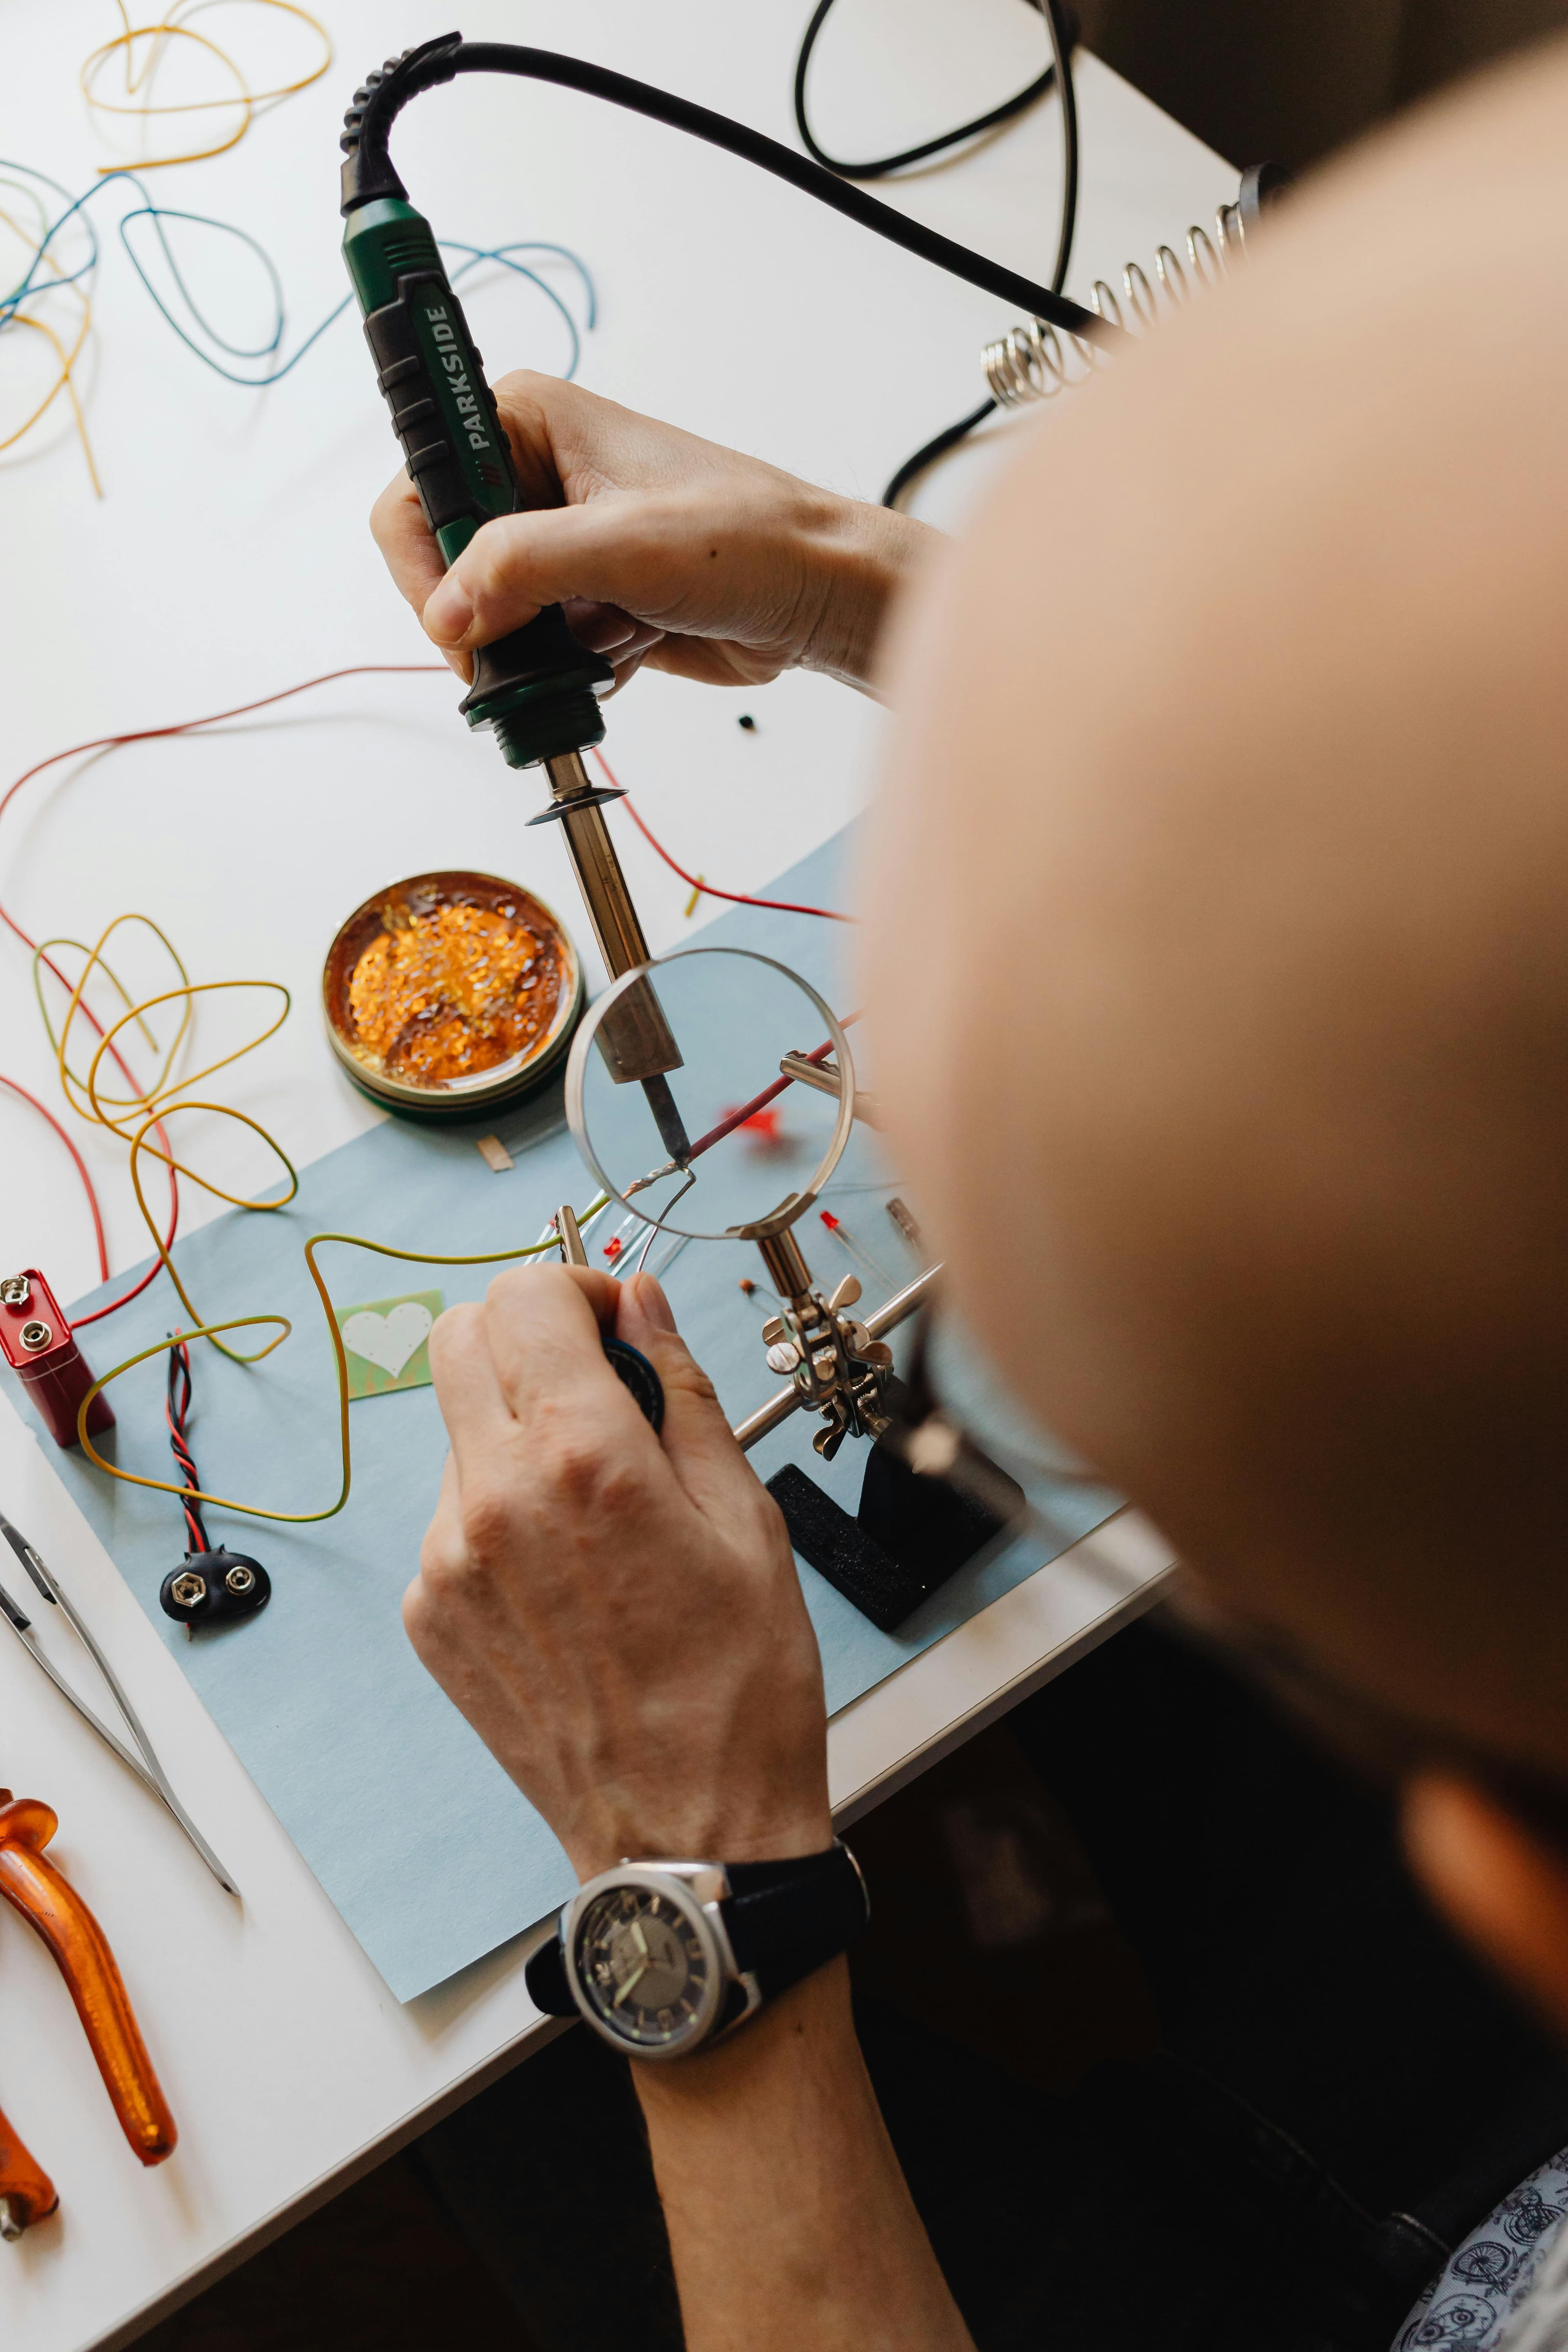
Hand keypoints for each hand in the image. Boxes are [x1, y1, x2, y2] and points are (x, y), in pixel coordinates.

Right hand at [369, 372, 933, 696]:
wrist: (818, 593)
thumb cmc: (750, 539)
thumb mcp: (624, 544)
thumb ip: (522, 568)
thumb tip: (451, 611)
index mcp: (527, 422)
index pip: (418, 487)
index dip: (425, 560)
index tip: (457, 614)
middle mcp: (535, 478)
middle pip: (449, 566)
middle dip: (497, 619)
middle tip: (541, 641)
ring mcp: (561, 545)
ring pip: (496, 620)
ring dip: (550, 647)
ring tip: (616, 628)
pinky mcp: (586, 599)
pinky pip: (542, 652)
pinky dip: (579, 665)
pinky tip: (634, 643)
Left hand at [405, 1262, 831, 1880]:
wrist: (687, 1833)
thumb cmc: (738, 1685)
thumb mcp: (745, 1517)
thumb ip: (681, 1391)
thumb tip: (642, 1305)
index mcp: (583, 1461)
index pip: (526, 1297)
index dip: (578, 1288)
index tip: (616, 1322)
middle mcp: (493, 1501)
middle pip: (460, 1338)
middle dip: (528, 1332)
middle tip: (599, 1379)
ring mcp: (446, 1563)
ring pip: (458, 1428)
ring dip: (519, 1427)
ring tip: (601, 1502)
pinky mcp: (431, 1615)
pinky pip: (452, 1514)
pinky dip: (503, 1506)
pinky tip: (571, 1566)